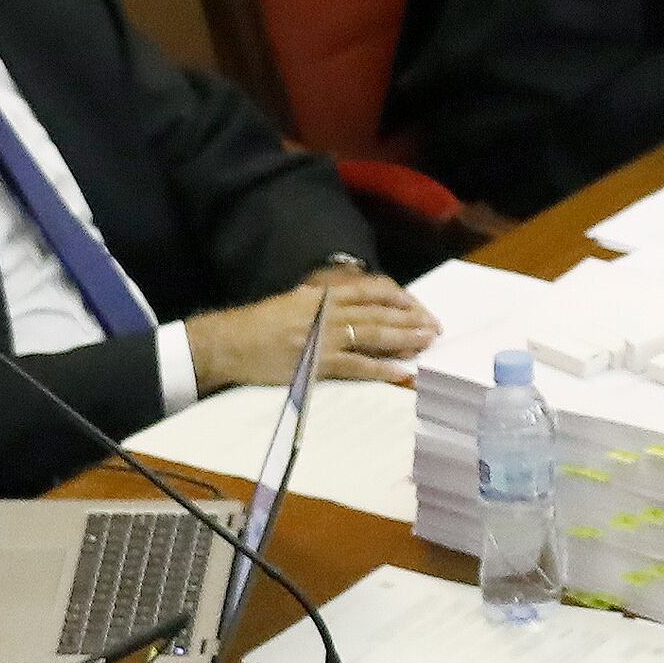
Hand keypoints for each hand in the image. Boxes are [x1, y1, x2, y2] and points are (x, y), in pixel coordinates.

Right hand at [190, 267, 436, 391]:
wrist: (227, 343)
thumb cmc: (258, 326)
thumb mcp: (293, 304)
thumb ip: (323, 305)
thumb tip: (352, 310)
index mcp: (320, 295)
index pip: (368, 290)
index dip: (397, 297)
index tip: (418, 305)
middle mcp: (325, 311)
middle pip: (378, 312)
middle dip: (410, 319)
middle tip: (436, 327)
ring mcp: (323, 337)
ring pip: (373, 335)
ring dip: (404, 339)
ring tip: (428, 343)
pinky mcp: (318, 364)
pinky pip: (357, 366)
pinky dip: (382, 369)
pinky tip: (403, 372)